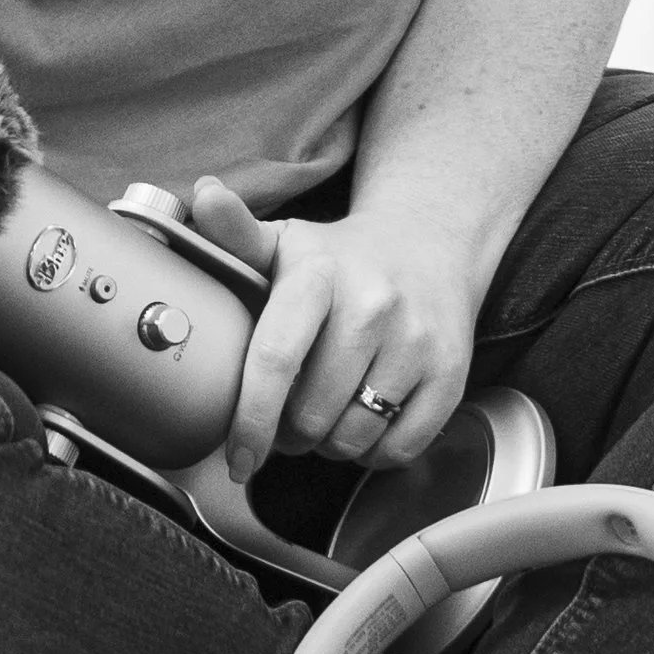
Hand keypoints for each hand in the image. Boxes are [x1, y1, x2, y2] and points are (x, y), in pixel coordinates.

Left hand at [124, 178, 481, 476]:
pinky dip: (373, 451)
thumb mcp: (285, 240)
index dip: (250, 419)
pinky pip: (399, 449)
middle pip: (310, 414)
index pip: (275, 358)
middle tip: (286, 415)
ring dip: (328, 444)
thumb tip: (203, 195)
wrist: (429, 245)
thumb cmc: (340, 256)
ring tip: (324, 412)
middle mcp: (373, 306)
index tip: (236, 458)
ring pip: (353, 438)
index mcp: (319, 274)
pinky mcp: (450, 375)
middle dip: (288, 433)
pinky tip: (363, 419)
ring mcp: (416, 342)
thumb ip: (235, 232)